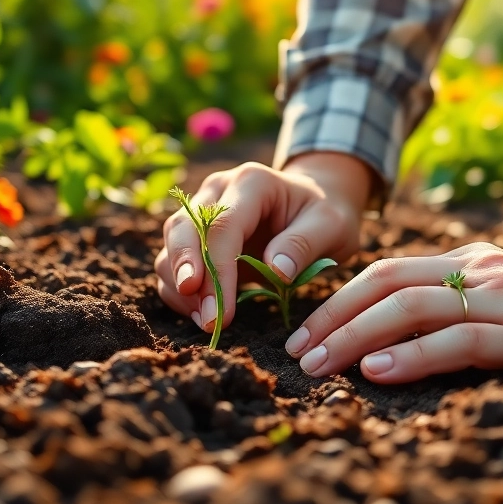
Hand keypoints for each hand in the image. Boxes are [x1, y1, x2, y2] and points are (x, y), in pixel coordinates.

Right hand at [154, 152, 373, 332]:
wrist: (317, 202)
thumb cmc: (325, 214)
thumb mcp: (331, 225)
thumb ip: (303, 244)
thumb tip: (275, 271)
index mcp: (251, 183)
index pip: (222, 226)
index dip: (218, 270)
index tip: (222, 312)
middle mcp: (218, 190)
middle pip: (182, 228)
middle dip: (186, 275)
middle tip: (206, 318)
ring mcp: (202, 210)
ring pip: (171, 245)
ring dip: (180, 287)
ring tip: (207, 321)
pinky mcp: (197, 235)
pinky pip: (173, 261)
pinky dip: (179, 290)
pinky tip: (201, 315)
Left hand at [285, 220, 502, 382]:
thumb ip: (471, 310)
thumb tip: (410, 341)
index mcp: (479, 262)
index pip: (392, 271)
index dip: (341, 299)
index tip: (306, 330)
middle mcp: (486, 271)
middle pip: (388, 283)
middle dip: (333, 317)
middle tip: (295, 351)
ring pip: (412, 308)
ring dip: (356, 337)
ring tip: (318, 365)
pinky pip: (460, 340)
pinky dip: (413, 355)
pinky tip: (378, 372)